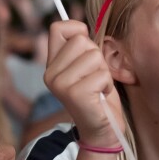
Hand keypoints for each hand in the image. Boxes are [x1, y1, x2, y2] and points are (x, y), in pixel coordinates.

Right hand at [44, 20, 123, 147]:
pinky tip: (100, 96)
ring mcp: (60, 84)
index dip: (77, 30)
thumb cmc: (98, 97)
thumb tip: (81, 27)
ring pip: (94, 56)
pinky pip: (102, 74)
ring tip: (98, 87)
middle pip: (81, 41)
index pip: (58, 28)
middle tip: (94, 77)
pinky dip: (107, 84)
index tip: (86, 48)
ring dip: (104, 72)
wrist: (102, 132)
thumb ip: (82, 49)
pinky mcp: (75, 93)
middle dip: (97, 57)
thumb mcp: (87, 67)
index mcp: (52, 65)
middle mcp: (50, 73)